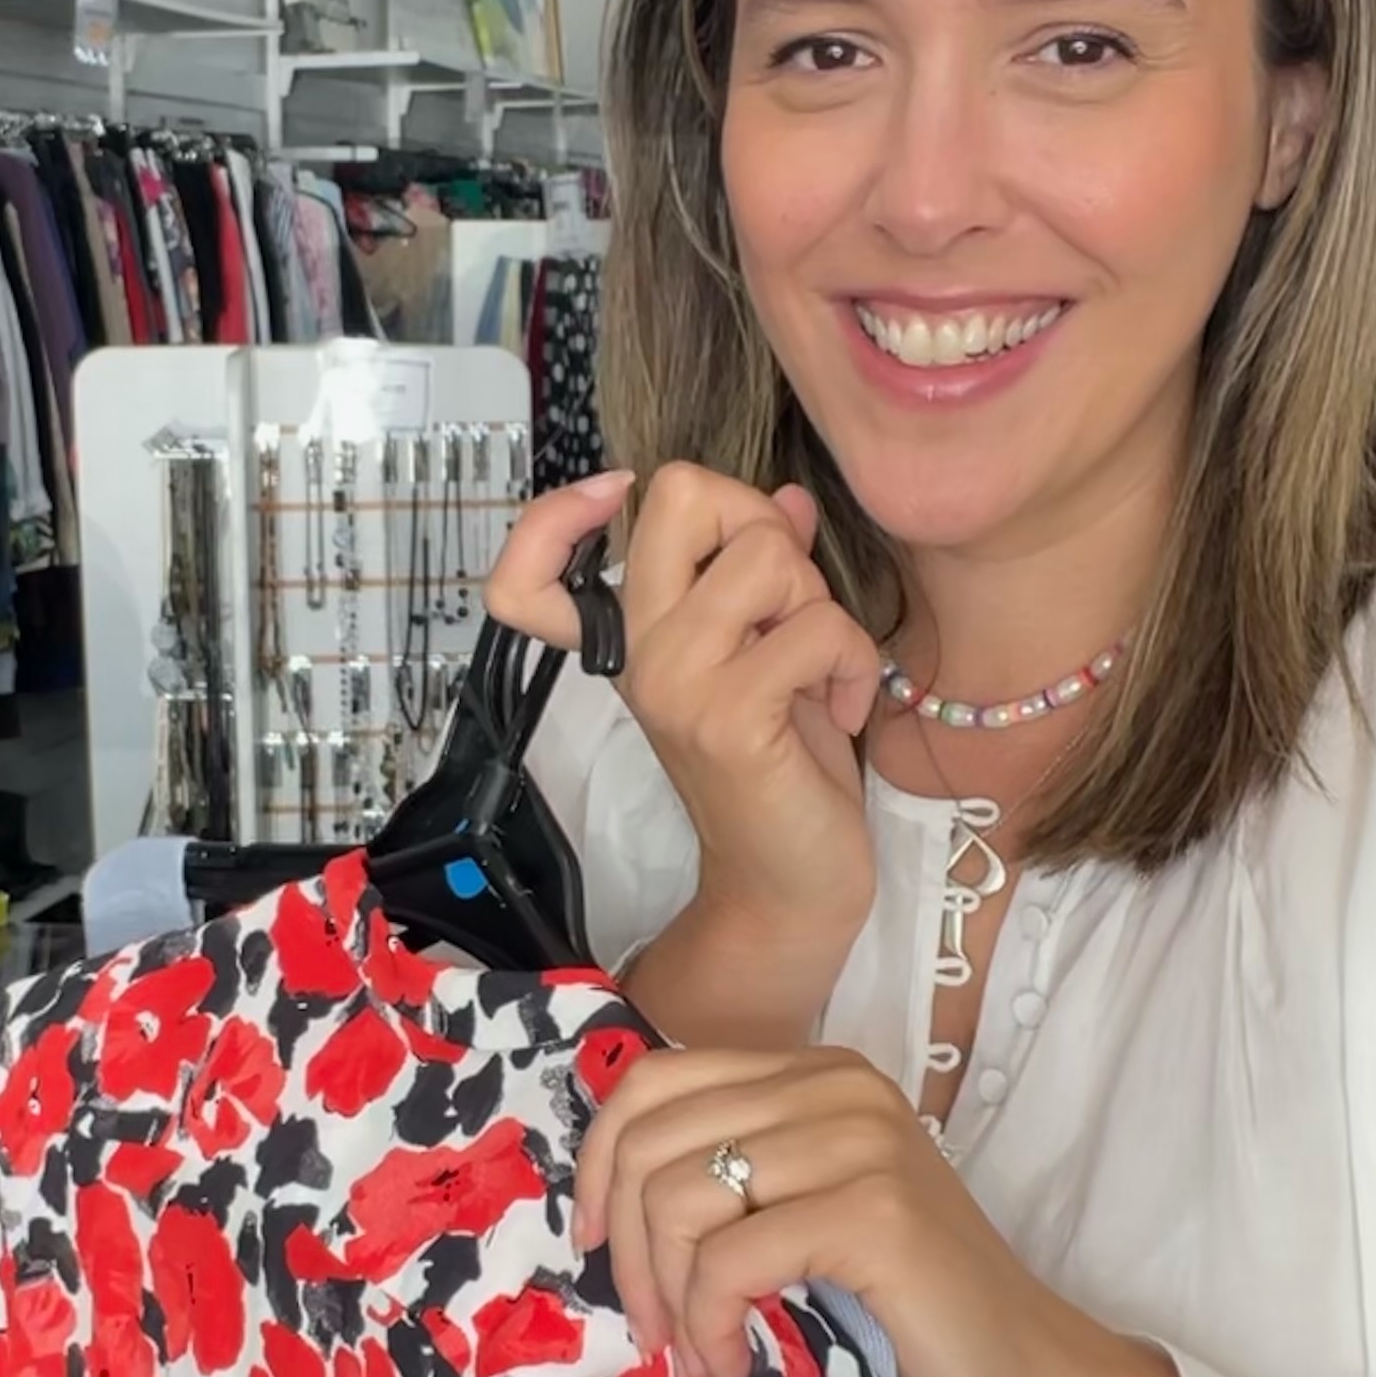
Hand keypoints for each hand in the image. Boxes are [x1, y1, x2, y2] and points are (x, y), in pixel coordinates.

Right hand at [485, 465, 882, 984]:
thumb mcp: (767, 651)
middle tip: (780, 607)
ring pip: (769, 555)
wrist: (791, 884)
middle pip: (681, 492)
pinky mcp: (730, 718)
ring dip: (819, 604)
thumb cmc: (783, 766)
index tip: (614, 499)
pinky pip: (817, 628)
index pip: (522, 576)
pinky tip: (845, 706)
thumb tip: (788, 497)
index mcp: (630, 640)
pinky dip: (854, 661)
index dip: (555, 515)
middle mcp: (637, 654)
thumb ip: (769, 573)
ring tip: (817, 667)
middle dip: (762, 527)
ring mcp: (676, 684)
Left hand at [577, 1044, 1184, 1376]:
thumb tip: (601, 1200)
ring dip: (669, 1298)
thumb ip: (728, 1180)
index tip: (595, 1249)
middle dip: (627, 1253)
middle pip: (650, 1142)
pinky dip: (710, 1325)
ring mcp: (861, 1140)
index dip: (598, 1167)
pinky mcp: (874, 1210)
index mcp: (815, 1075)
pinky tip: (738, 1365)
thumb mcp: (802, 1218)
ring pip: (677, 1198)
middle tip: (657, 1334)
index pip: (652, 1083)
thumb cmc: (908, 1316)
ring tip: (701, 1357)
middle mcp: (838, 1086)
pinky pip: (726, 1258)